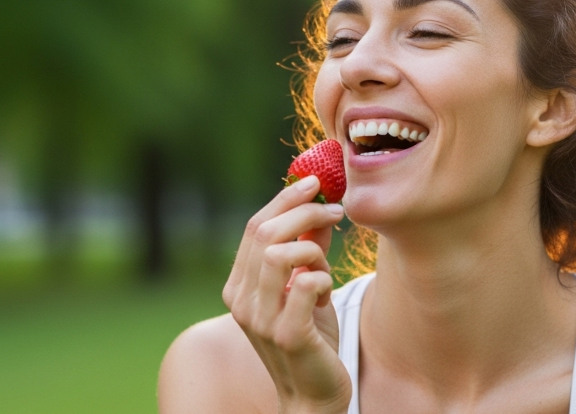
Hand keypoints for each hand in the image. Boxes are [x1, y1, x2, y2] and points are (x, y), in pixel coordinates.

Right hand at [222, 175, 351, 413]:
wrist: (314, 394)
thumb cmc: (312, 338)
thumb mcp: (308, 287)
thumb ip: (308, 249)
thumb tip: (319, 207)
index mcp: (239, 285)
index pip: (254, 226)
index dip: (284, 198)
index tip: (315, 181)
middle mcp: (241, 300)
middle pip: (266, 233)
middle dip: (304, 212)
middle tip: (336, 211)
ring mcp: (260, 319)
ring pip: (281, 254)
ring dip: (313, 250)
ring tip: (327, 268)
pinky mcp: (286, 334)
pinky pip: (307, 285)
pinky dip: (323, 278)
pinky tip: (328, 292)